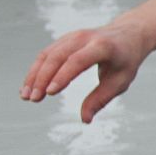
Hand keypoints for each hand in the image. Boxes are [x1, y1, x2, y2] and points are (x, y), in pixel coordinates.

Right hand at [20, 23, 152, 122]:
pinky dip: (36, 70)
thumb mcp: (120, 81)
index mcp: (103, 47)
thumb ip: (101, 99)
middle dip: (42, 78)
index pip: (79, 60)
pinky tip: (30, 86)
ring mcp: (73, 36)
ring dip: (34, 75)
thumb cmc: (126, 61)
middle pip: (58, 57)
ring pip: (47, 55)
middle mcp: (85, 38)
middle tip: (33, 99)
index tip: (50, 93)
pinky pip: (46, 54)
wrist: (128, 34)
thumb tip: (85, 120)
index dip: (63, 75)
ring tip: (26, 96)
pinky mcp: (64, 39)